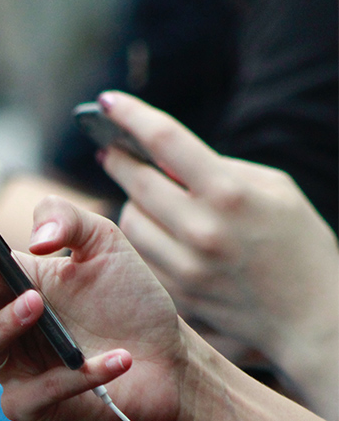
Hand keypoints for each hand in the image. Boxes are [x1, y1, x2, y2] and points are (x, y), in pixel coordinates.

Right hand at [0, 195, 186, 420]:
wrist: (170, 358)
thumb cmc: (130, 300)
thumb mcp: (104, 243)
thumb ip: (68, 218)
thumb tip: (35, 236)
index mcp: (13, 280)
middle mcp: (5, 322)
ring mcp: (17, 366)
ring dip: (5, 323)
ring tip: (37, 302)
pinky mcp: (37, 405)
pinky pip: (37, 394)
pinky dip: (75, 376)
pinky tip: (118, 358)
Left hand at [99, 91, 338, 420]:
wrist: (314, 318)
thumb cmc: (300, 245)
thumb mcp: (276, 189)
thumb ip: (222, 169)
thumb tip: (169, 160)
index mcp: (229, 193)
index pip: (164, 140)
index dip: (130, 115)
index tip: (107, 102)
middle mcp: (201, 230)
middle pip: (135, 183)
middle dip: (118, 161)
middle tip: (109, 151)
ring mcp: (186, 267)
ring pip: (129, 222)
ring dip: (130, 202)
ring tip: (141, 194)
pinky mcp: (178, 295)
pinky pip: (140, 255)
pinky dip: (143, 238)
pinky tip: (154, 230)